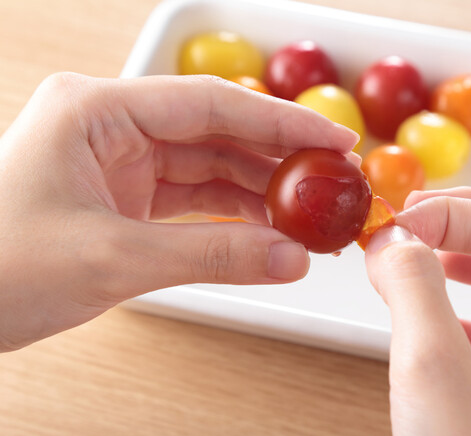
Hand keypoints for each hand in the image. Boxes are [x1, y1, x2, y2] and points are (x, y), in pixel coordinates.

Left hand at [0, 73, 357, 350]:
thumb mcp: (112, 258)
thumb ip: (210, 254)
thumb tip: (291, 258)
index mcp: (98, 109)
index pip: (211, 104)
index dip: (281, 120)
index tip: (334, 138)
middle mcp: (111, 126)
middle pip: (217, 133)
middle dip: (277, 159)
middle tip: (332, 182)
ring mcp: (118, 163)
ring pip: (210, 168)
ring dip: (260, 192)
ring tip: (310, 215)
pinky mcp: (123, 199)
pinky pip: (193, 201)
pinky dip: (232, 218)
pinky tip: (269, 232)